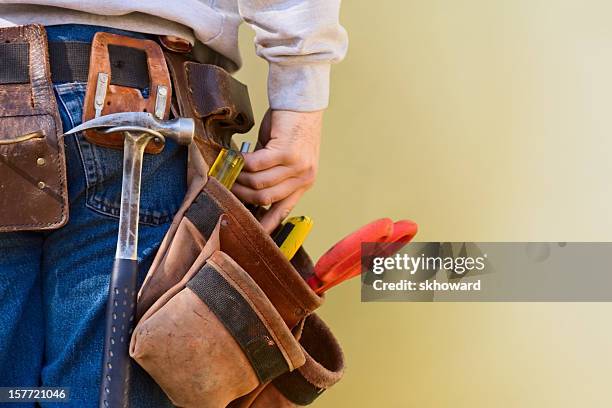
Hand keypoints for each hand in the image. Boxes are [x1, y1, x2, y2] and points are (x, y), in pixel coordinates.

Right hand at [232, 109, 322, 232]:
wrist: (301, 102)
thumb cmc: (291, 126)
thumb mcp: (284, 156)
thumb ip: (271, 173)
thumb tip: (246, 187)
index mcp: (304, 182)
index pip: (284, 210)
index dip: (267, 223)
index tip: (252, 231)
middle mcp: (304, 177)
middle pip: (266, 198)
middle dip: (243, 195)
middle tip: (227, 186)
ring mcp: (298, 166)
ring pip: (259, 183)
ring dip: (240, 178)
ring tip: (229, 171)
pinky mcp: (287, 152)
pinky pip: (256, 165)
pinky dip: (242, 163)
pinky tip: (234, 157)